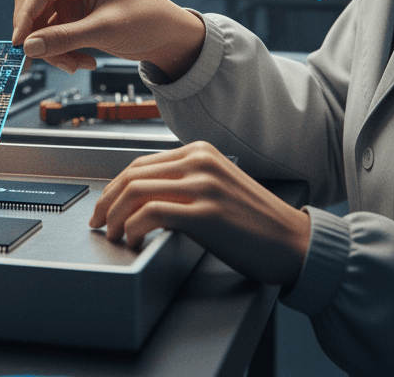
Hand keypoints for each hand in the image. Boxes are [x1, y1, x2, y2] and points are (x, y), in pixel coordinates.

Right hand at [11, 0, 205, 79]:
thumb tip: (29, 47)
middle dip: (38, 36)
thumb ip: (64, 38)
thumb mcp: (104, 30)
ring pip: (41, 24)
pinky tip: (83, 61)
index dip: (25, 18)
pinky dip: (62, 51)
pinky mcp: (74, 14)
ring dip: (53, 49)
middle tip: (41, 61)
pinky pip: (53, 34)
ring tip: (75, 65)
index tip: (19, 44)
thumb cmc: (147, 21)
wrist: (171, 36)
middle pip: (34, 6)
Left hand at [90, 142, 311, 286]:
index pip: (139, 164)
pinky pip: (152, 213)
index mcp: (199, 151)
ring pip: (136, 191)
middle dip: (106, 201)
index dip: (114, 187)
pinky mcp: (207, 212)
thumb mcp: (216, 187)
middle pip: (132, 175)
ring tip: (111, 235)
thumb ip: (183, 183)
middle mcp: (199, 161)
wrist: (297, 244)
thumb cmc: (256, 223)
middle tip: (97, 222)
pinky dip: (132, 226)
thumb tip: (140, 198)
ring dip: (114, 216)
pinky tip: (131, 239)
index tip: (103, 206)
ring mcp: (203, 185)